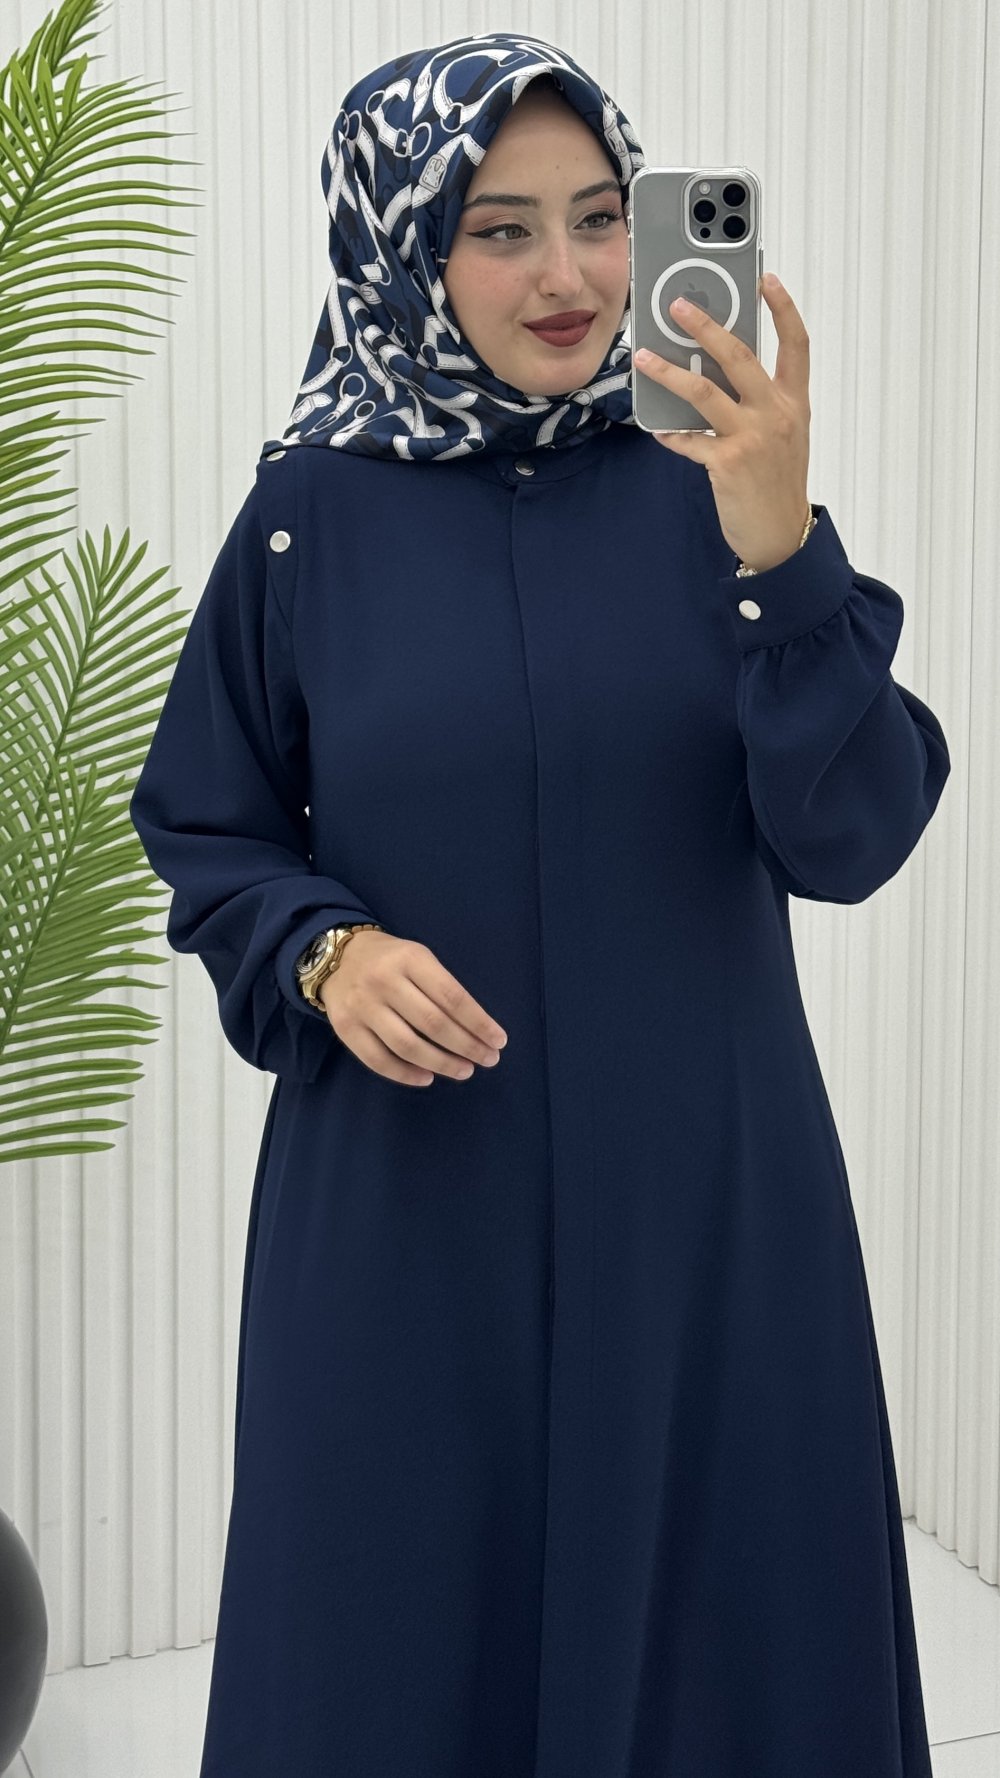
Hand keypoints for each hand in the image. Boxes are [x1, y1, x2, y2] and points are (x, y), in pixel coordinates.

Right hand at [319, 929, 507, 1086]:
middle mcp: (384, 981)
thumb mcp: (418, 958)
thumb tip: (475, 1028)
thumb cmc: (391, 960)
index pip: (451, 997)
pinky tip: (427, 1077)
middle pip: (432, 1023)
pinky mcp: (346, 1028)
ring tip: (464, 1071)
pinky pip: (378, 1060)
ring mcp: (362, 1007)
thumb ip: (441, 987)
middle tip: (488, 1060)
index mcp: (410, 959)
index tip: (498, 1040)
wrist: (336, 958)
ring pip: (407, 1045)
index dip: (478, 1022)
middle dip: (466, 1046)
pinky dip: (405, 1074)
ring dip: (441, 1063)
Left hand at [633, 274, 811, 572]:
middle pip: (740, 356)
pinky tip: (655, 427)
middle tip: (679, 305)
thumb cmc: (777, 483)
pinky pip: (689, 440)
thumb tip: (716, 371)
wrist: (781, 535)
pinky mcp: (728, 463)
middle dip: (706, 325)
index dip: (782, 308)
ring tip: (644, 358)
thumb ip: (759, 402)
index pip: (796, 344)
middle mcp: (776, 413)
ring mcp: (752, 437)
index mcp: (793, 402)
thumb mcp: (782, 435)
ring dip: (668, 371)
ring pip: (704, 391)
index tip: (765, 278)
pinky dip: (669, 433)